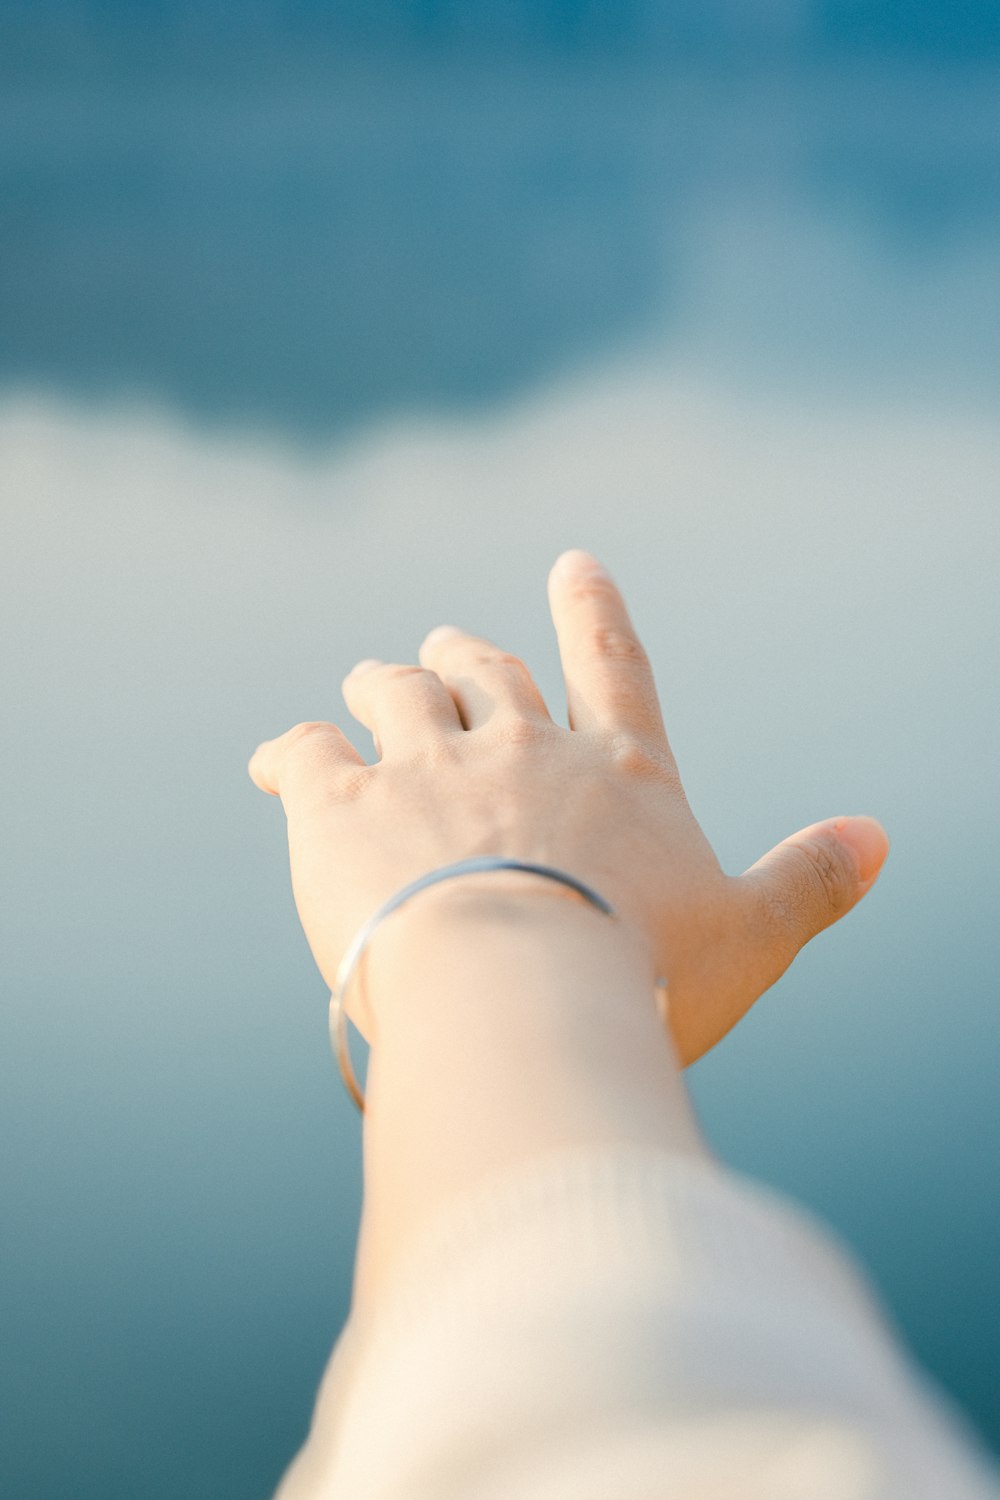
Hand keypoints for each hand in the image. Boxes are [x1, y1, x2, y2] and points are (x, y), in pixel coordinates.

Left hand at [248, 549, 887, 1064]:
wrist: (522, 995)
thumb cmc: (645, 973)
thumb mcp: (751, 931)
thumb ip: (812, 878)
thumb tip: (882, 839)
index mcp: (615, 771)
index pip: (611, 665)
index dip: (592, 609)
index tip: (573, 564)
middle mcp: (518, 747)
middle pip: (485, 670)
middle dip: (465, 653)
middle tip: (443, 645)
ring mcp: (426, 766)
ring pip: (395, 692)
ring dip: (381, 682)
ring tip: (365, 680)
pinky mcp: (342, 805)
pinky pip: (309, 751)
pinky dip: (294, 751)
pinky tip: (278, 763)